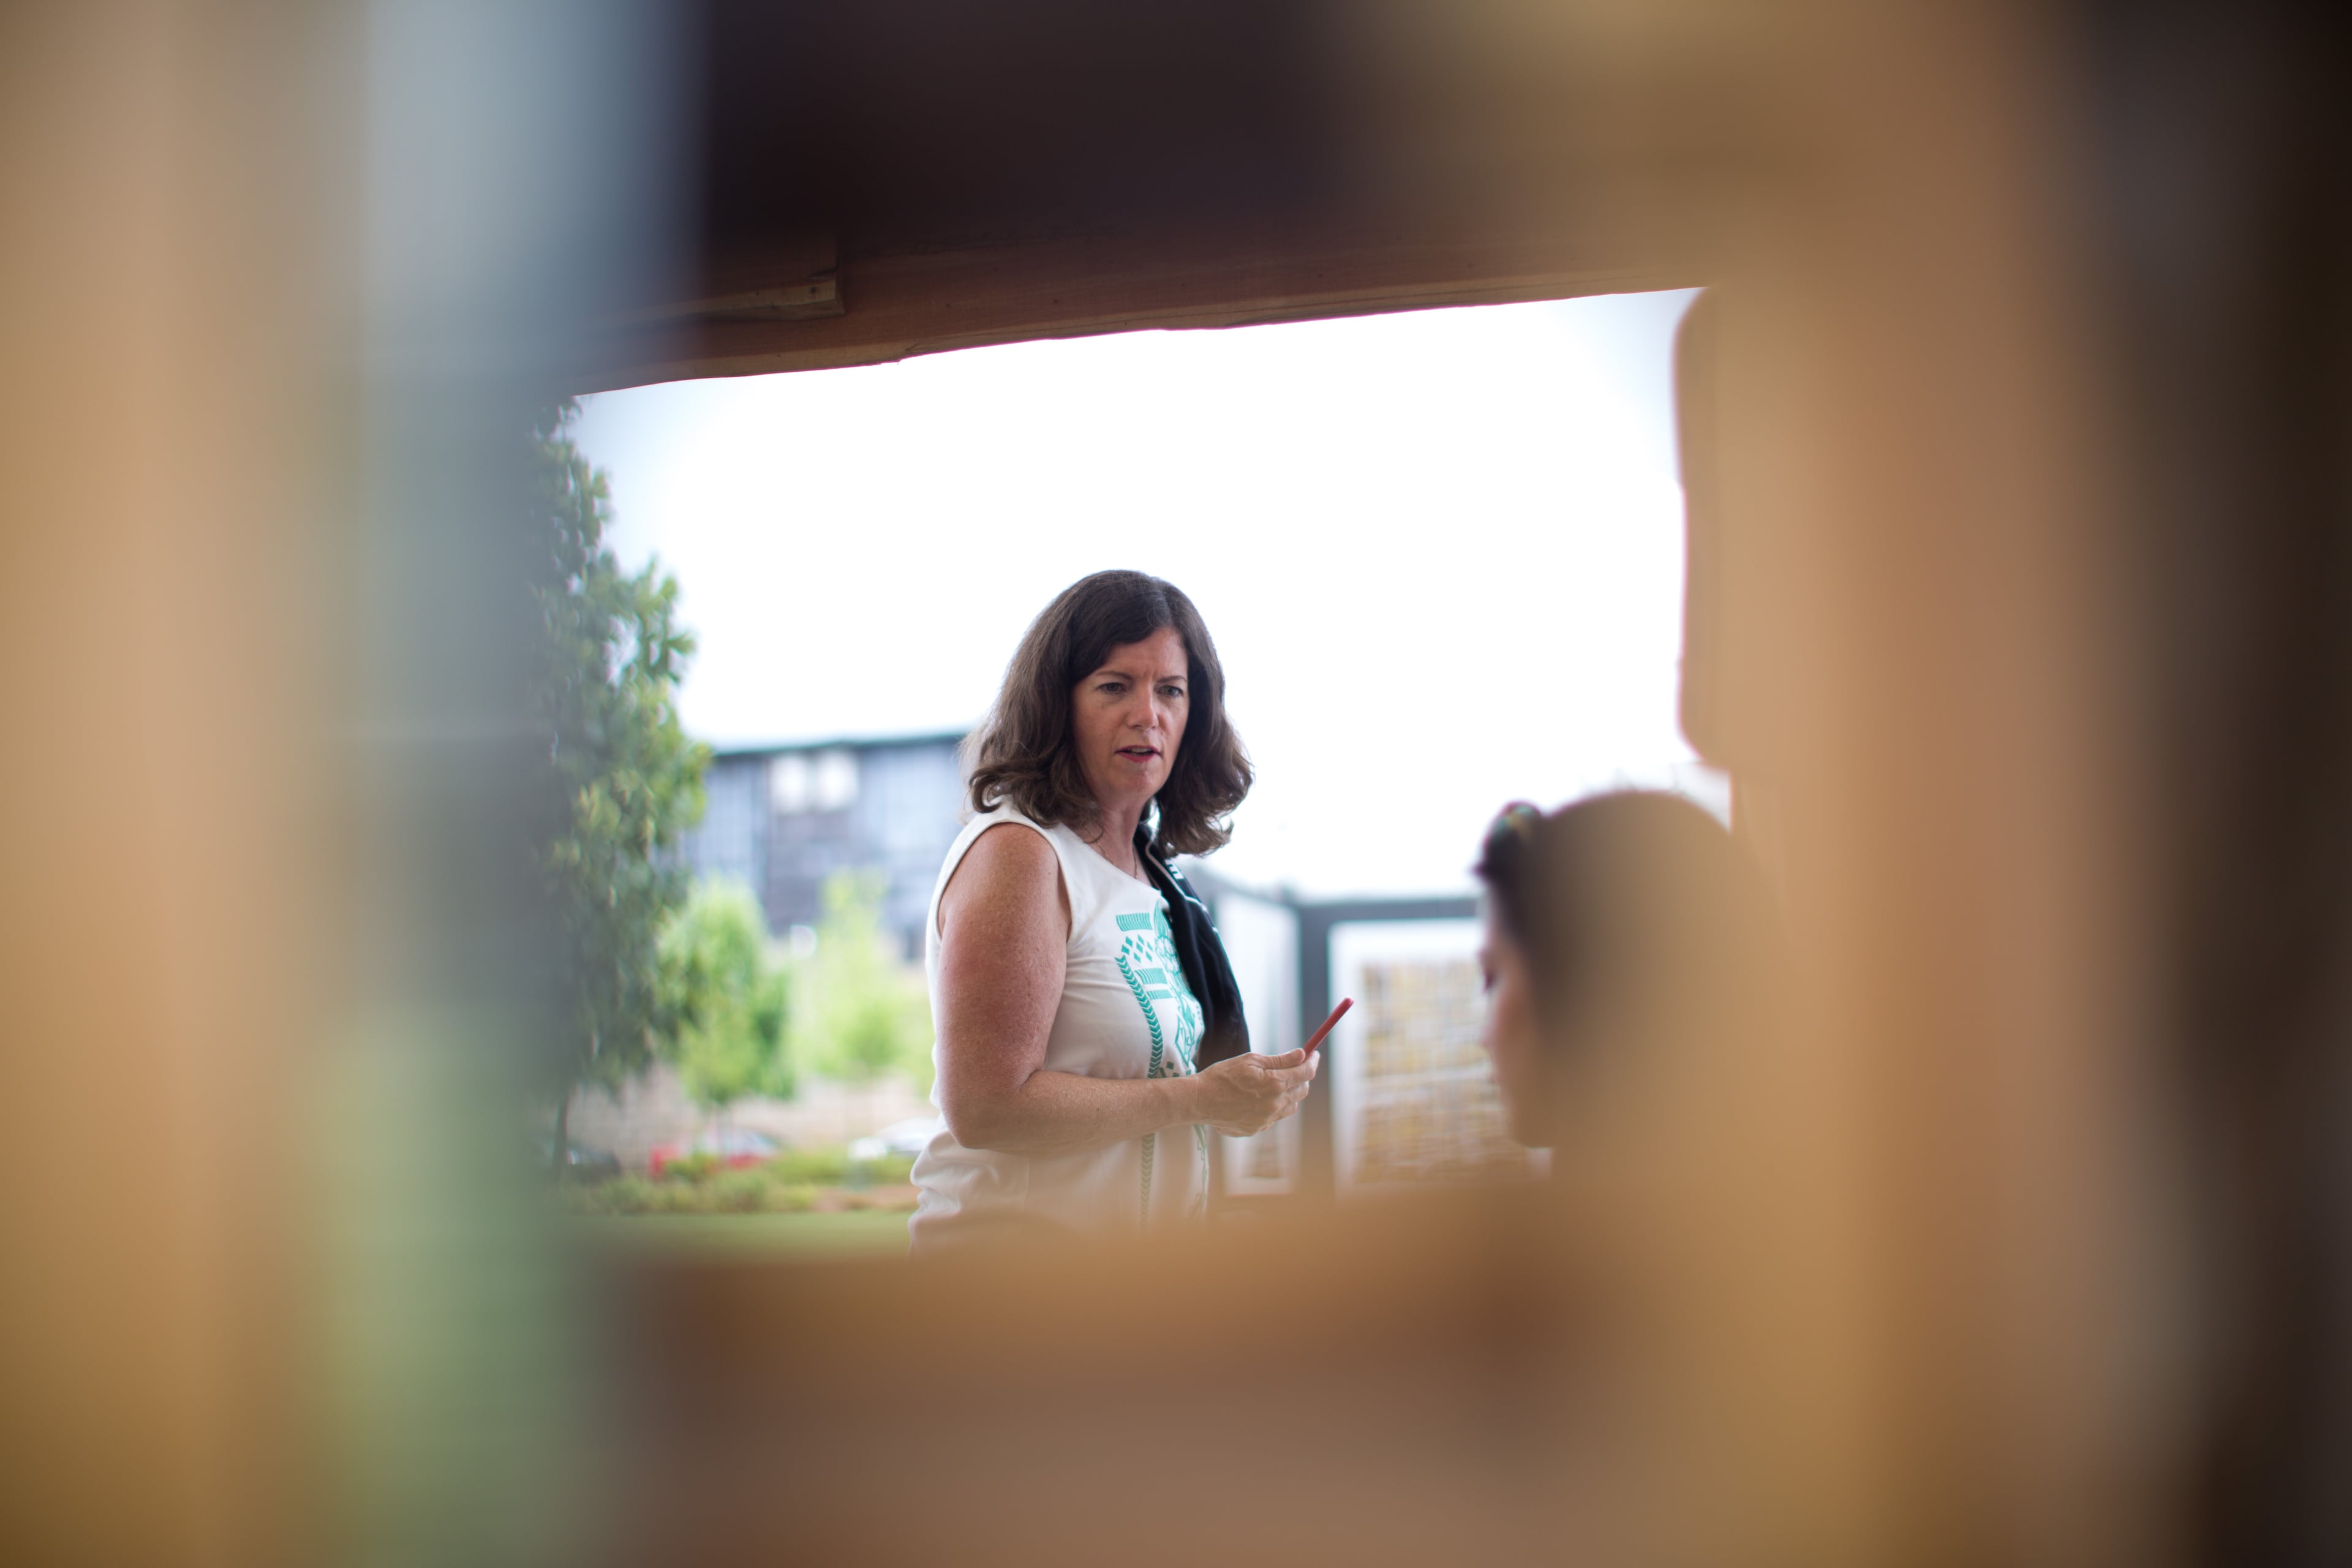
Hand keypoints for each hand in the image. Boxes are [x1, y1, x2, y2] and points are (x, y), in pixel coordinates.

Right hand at [1188, 1047, 1318, 1136]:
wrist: (1200, 1101)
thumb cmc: (1222, 1076)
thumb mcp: (1251, 1060)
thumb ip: (1279, 1060)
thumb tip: (1301, 1054)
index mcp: (1274, 1084)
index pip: (1305, 1073)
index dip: (1312, 1061)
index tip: (1313, 1054)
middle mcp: (1274, 1104)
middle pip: (1302, 1090)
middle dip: (1302, 1076)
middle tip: (1295, 1066)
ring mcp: (1266, 1119)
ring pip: (1291, 1106)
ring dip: (1290, 1093)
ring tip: (1276, 1082)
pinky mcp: (1257, 1128)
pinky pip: (1274, 1117)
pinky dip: (1274, 1106)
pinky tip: (1259, 1098)